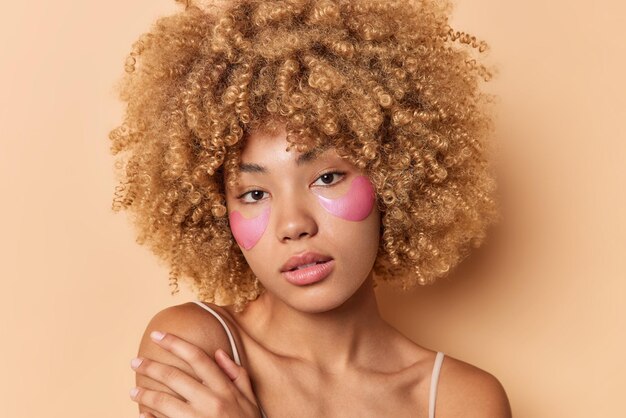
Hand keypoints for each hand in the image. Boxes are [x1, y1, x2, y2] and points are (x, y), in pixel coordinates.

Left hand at [129, 330, 261, 417]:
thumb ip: (237, 375)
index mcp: (225, 389)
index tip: (158, 335)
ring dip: (145, 395)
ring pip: (164, 402)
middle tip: (135, 362)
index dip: (175, 344)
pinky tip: (142, 415)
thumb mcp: (250, 399)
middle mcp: (210, 402)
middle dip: (151, 367)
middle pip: (174, 377)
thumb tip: (218, 352)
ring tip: (133, 392)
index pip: (197, 358)